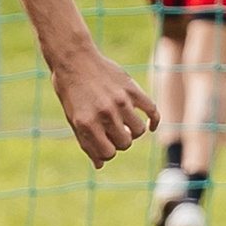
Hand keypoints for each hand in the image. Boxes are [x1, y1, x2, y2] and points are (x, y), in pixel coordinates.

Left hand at [51, 46, 158, 167]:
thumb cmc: (71, 92)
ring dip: (133, 132)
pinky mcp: (131, 89)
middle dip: (120, 142)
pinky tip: (150, 125)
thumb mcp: (73, 118)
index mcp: (86, 124)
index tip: (104, 144)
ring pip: (138, 131)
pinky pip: (152, 111)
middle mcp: (104, 113)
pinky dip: (154, 121)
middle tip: (114, 132)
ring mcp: (119, 101)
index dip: (107, 153)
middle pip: (125, 143)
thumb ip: (87, 142)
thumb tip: (100, 165)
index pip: (107, 154)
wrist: (74, 60)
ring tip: (125, 124)